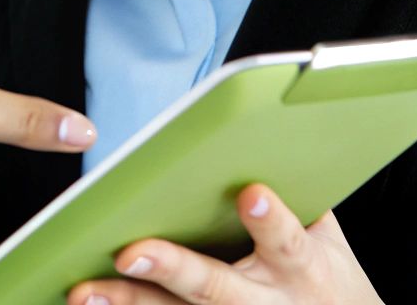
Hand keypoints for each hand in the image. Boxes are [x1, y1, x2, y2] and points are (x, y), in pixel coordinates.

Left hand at [67, 184, 383, 304]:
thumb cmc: (328, 280)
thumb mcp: (329, 239)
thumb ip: (297, 190)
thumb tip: (267, 128)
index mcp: (302, 267)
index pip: (287, 242)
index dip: (272, 221)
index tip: (252, 195)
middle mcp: (265, 300)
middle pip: (216, 286)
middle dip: (174, 269)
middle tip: (132, 251)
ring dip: (131, 300)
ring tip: (87, 289)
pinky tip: (87, 300)